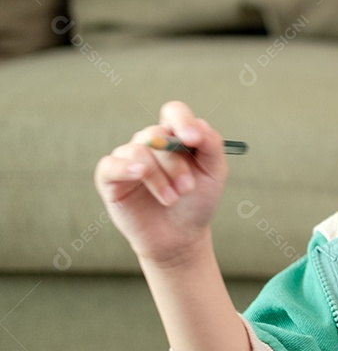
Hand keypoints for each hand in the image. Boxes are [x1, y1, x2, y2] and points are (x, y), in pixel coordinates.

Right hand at [94, 101, 227, 266]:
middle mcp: (150, 144)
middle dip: (176, 163)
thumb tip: (196, 127)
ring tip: (172, 198)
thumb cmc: (197, 202)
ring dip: (159, 176)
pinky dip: (125, 167)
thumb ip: (211, 144)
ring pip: (138, 151)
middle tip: (188, 188)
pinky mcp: (110, 178)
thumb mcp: (214, 172)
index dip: (183, 121)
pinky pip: (111, 164)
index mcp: (175, 137)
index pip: (174, 113)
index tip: (193, 140)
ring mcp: (128, 159)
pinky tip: (139, 173)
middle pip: (157, 135)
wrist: (180, 238)